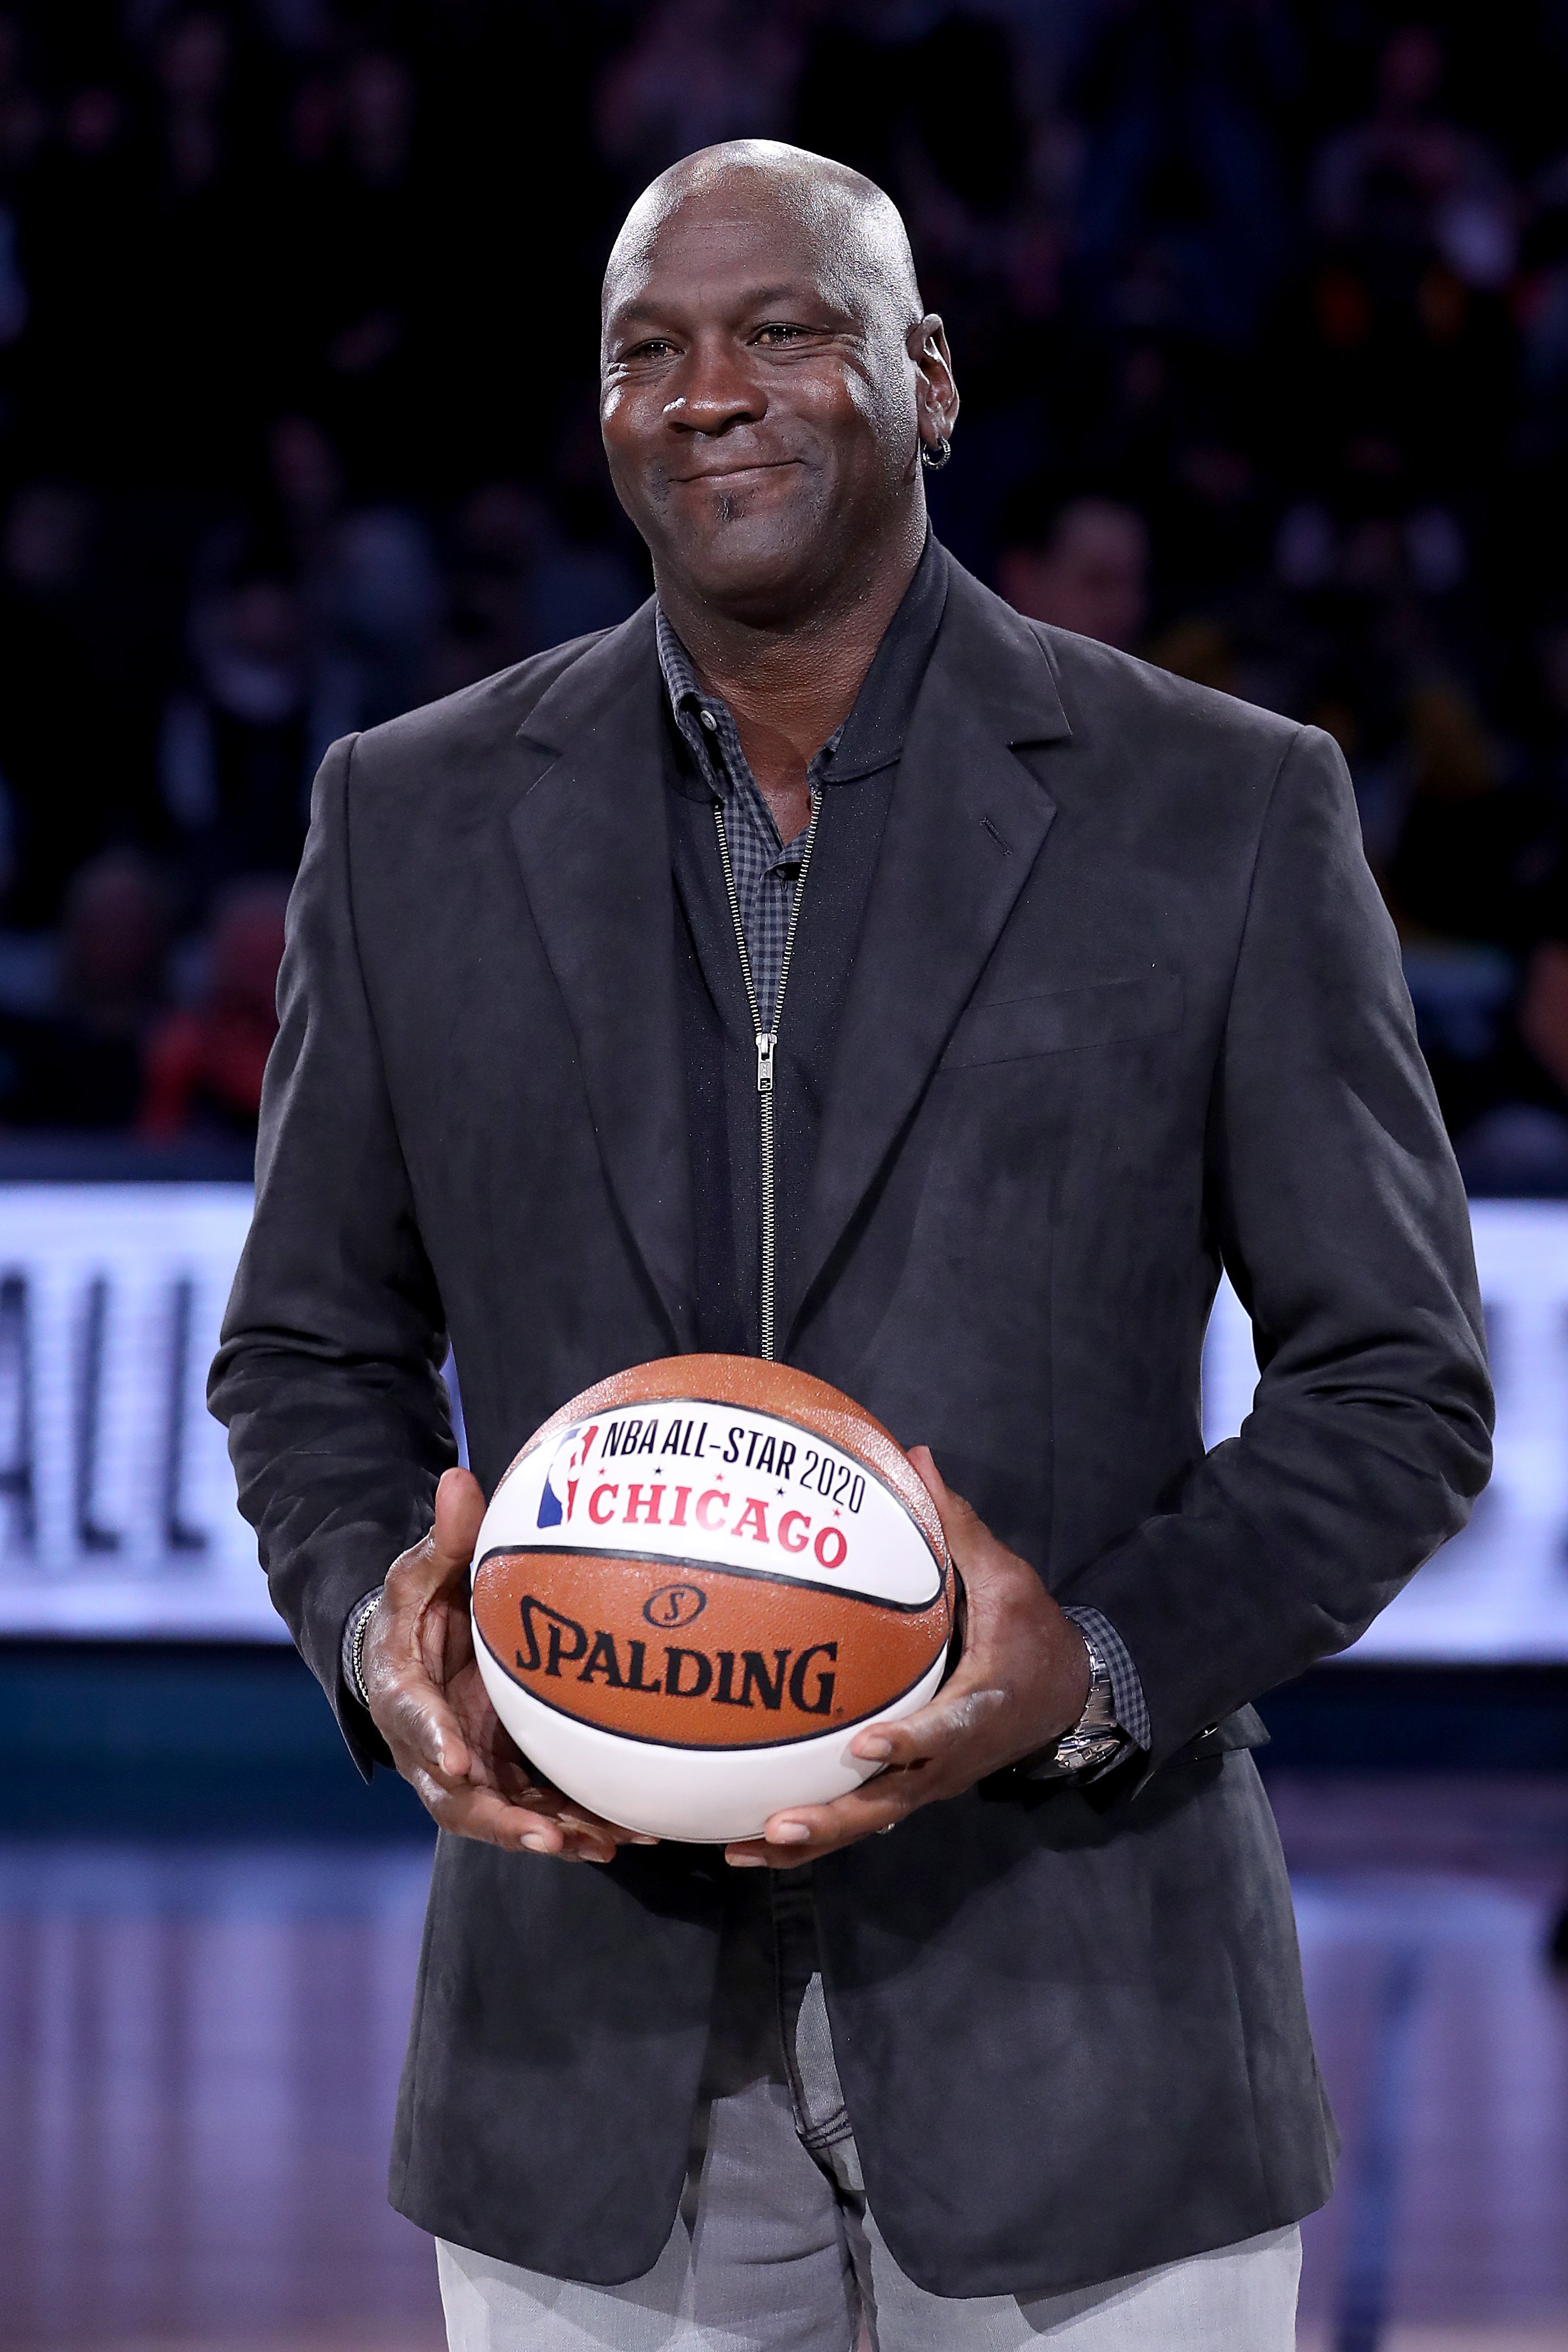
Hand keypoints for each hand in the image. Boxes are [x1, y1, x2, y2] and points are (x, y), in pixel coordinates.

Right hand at [363, 1466, 655, 1863]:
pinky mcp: (505, 1778)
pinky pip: (541, 1808)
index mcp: (405, 1696)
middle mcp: (434, 1748)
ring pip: (506, 1815)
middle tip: (545, 1835)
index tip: (459, 1762)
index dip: (434, 1744)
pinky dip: (578, 1825)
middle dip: (501, 1822)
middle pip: (458, 1800)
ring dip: (552, 1833)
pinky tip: (630, 1836)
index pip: (413, 1724)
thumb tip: (461, 1477)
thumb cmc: (417, 1608)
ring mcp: (471, 1771)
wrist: (412, 1653)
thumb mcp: (423, 1569)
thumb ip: (447, 1536)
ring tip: (604, 1844)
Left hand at [724, 1446, 1090, 1868]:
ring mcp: (929, 1781)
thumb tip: (915, 1458)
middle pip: (891, 1801)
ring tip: (743, 1849)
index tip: (864, 1746)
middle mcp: (951, 1759)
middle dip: (835, 1818)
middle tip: (780, 1824)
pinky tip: (751, 1842)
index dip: (908, 1742)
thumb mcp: (1007, 1577)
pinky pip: (860, 1817)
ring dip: (811, 1841)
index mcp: (982, 1706)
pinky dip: (813, 1836)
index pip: (946, 1730)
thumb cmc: (1031, 1631)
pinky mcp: (911, 1787)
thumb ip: (957, 1527)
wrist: (1068, 1692)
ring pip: (868, 1822)